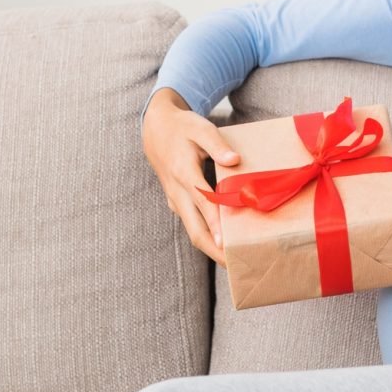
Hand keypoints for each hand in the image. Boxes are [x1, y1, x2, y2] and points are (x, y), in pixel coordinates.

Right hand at [140, 91, 238, 266]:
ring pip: (192, 230)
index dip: (214, 223)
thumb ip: (217, 145)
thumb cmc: (182, 127)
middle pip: (195, 229)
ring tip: (234, 260)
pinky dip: (207, 236)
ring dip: (211, 247)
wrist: (155, 129)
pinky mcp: (177, 202)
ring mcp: (175, 200)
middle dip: (214, 250)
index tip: (226, 242)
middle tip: (236, 264)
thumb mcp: (200, 128)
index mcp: (183, 172)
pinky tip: (224, 242)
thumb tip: (234, 160)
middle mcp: (177, 191)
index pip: (202, 202)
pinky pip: (192, 224)